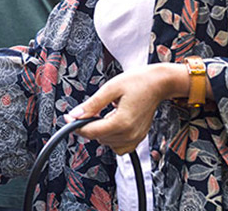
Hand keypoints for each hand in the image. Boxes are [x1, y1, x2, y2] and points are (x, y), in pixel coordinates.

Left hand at [65, 63, 181, 155]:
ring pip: (107, 143)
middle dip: (88, 126)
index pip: (92, 132)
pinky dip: (111, 137)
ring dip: (100, 131)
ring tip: (104, 113)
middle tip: (88, 110)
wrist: (159, 83)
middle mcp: (130, 134)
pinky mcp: (139, 137)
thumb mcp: (110, 88)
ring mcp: (136, 137)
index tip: (68, 118)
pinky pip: (119, 146)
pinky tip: (111, 122)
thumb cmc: (137, 81)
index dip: (76, 126)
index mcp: (122, 122)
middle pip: (98, 138)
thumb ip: (92, 104)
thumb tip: (75, 114)